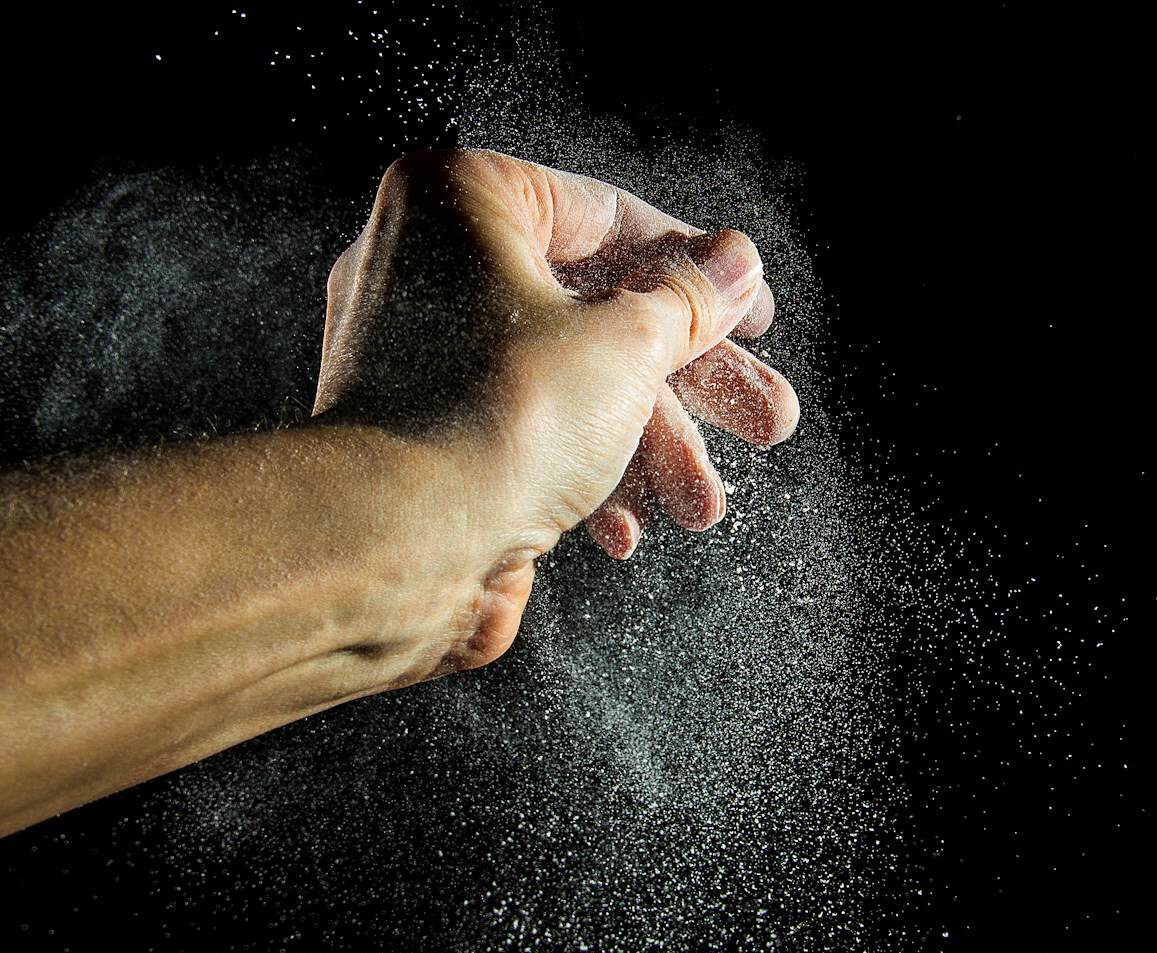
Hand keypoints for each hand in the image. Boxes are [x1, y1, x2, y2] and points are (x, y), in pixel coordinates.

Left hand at [314, 149, 799, 667]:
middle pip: (593, 311)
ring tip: (704, 506)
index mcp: (459, 199)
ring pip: (562, 383)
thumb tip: (734, 266)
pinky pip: (517, 433)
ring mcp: (416, 357)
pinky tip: (625, 530)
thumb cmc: (497, 419)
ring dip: (647, 447)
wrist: (390, 549)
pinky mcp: (418, 435)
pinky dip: (577, 473)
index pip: (606, 216)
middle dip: (690, 384)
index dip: (697, 269)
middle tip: (766, 420)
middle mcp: (425, 266)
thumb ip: (688, 303)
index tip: (752, 313)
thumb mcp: (626, 345)